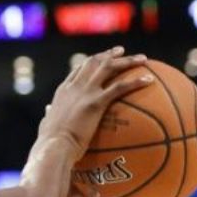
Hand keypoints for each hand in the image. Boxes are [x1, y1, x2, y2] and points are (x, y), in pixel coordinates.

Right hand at [38, 46, 153, 155]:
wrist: (53, 146)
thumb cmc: (50, 142)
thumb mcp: (47, 123)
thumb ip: (49, 114)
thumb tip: (47, 110)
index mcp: (63, 91)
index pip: (79, 70)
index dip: (91, 62)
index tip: (101, 57)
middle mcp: (75, 87)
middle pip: (94, 62)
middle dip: (109, 54)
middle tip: (122, 50)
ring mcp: (85, 92)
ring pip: (109, 68)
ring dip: (127, 61)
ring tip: (143, 59)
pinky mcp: (96, 102)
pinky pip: (120, 87)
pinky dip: (136, 81)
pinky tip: (150, 80)